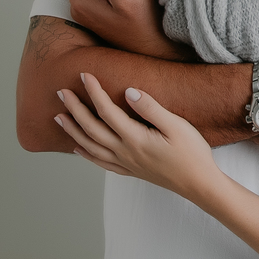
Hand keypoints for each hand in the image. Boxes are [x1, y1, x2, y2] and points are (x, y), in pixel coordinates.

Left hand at [56, 73, 221, 200]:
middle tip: (60, 93)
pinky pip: (101, 162)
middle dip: (74, 109)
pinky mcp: (131, 171)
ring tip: (59, 117)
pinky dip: (86, 154)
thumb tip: (129, 92)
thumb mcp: (177, 126)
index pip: (107, 111)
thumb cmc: (192, 153)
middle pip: (92, 129)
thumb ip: (151, 108)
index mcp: (135, 139)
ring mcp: (126, 164)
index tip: (84, 75)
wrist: (199, 184)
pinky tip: (78, 148)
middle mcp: (125, 152)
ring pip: (91, 147)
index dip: (94, 92)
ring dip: (73, 131)